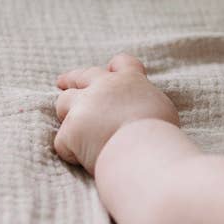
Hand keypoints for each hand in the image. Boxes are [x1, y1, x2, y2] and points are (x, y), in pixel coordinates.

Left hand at [54, 53, 179, 174]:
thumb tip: (138, 110)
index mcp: (130, 80)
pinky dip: (70, 150)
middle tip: (62, 82)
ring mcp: (84, 105)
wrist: (143, 149)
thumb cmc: (159, 133)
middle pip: (82, 76)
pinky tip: (80, 160)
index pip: (122, 63)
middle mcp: (103, 86)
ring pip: (63, 102)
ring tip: (71, 127)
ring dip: (65, 112)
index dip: (115, 67)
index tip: (109, 69)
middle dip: (71, 79)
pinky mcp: (71, 129)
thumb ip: (145, 102)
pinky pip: (63, 141)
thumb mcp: (161, 108)